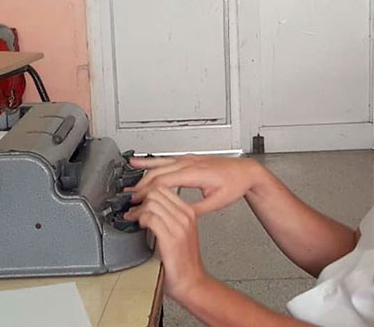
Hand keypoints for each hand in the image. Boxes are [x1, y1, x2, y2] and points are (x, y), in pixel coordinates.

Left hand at [123, 187, 208, 301]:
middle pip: (157, 192)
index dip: (147, 191)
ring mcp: (179, 226)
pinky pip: (151, 218)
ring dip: (138, 210)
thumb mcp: (181, 232)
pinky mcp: (170, 238)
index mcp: (189, 212)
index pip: (165, 188)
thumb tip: (150, 206)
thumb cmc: (184, 261)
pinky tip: (139, 225)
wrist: (191, 281)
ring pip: (152, 203)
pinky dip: (141, 219)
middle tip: (133, 207)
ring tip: (133, 217)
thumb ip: (170, 217)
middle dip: (140, 198)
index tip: (138, 199)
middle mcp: (185, 216)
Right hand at [128, 154, 265, 213]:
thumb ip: (196, 209)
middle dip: (141, 186)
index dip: (148, 193)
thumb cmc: (234, 184)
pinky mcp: (188, 159)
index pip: (164, 183)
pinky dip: (150, 162)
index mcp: (195, 173)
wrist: (245, 171)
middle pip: (157, 173)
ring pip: (159, 164)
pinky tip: (139, 163)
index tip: (138, 202)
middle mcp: (189, 163)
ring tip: (128, 183)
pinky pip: (165, 160)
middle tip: (129, 199)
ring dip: (142, 174)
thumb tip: (179, 215)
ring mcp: (188, 159)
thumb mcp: (216, 202)